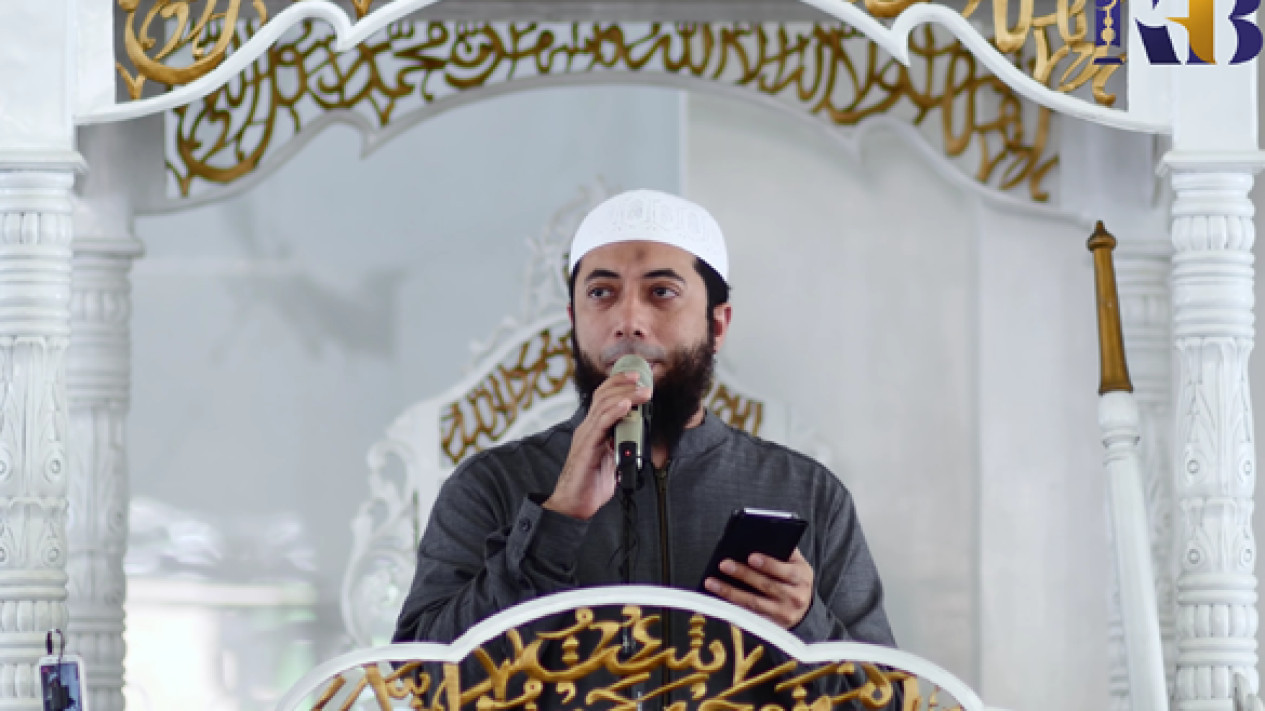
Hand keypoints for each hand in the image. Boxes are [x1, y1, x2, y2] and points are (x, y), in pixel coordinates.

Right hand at [544, 370, 650, 519]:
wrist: (574, 504)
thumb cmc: (591, 484)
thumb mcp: (612, 460)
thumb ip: (621, 446)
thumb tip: (637, 440)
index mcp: (594, 429)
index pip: (604, 398)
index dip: (618, 384)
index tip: (636, 377)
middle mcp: (588, 428)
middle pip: (604, 396)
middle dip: (623, 383)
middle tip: (641, 377)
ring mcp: (586, 436)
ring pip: (604, 406)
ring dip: (626, 395)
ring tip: (643, 391)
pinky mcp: (587, 447)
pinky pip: (601, 425)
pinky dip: (614, 413)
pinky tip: (626, 406)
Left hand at [704, 549, 814, 628]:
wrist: (804, 608)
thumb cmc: (794, 578)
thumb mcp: (796, 563)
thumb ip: (783, 551)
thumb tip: (757, 539)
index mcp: (801, 578)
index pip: (785, 571)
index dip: (768, 564)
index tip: (751, 557)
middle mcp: (795, 598)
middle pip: (766, 585)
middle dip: (743, 574)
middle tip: (724, 564)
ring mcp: (783, 614)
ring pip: (753, 603)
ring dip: (730, 592)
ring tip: (711, 582)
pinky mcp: (771, 626)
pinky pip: (748, 616)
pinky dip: (732, 607)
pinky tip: (716, 599)